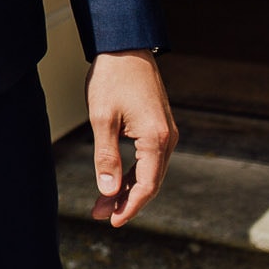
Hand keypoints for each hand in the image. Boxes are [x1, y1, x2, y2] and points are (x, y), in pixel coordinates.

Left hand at [86, 49, 177, 226]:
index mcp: (156, 139)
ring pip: (150, 172)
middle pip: (150, 182)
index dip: (129, 207)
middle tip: (100, 214)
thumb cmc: (112, 78)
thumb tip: (108, 191)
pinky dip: (133, 172)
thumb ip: (106, 157)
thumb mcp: (102, 118)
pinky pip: (149, 159)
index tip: (112, 222)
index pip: (146, 186)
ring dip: (128, 187)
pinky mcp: (159, 126)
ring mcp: (165, 132)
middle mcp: (167, 139)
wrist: (126, 46)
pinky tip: (116, 179)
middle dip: (125, 201)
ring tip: (103, 202)